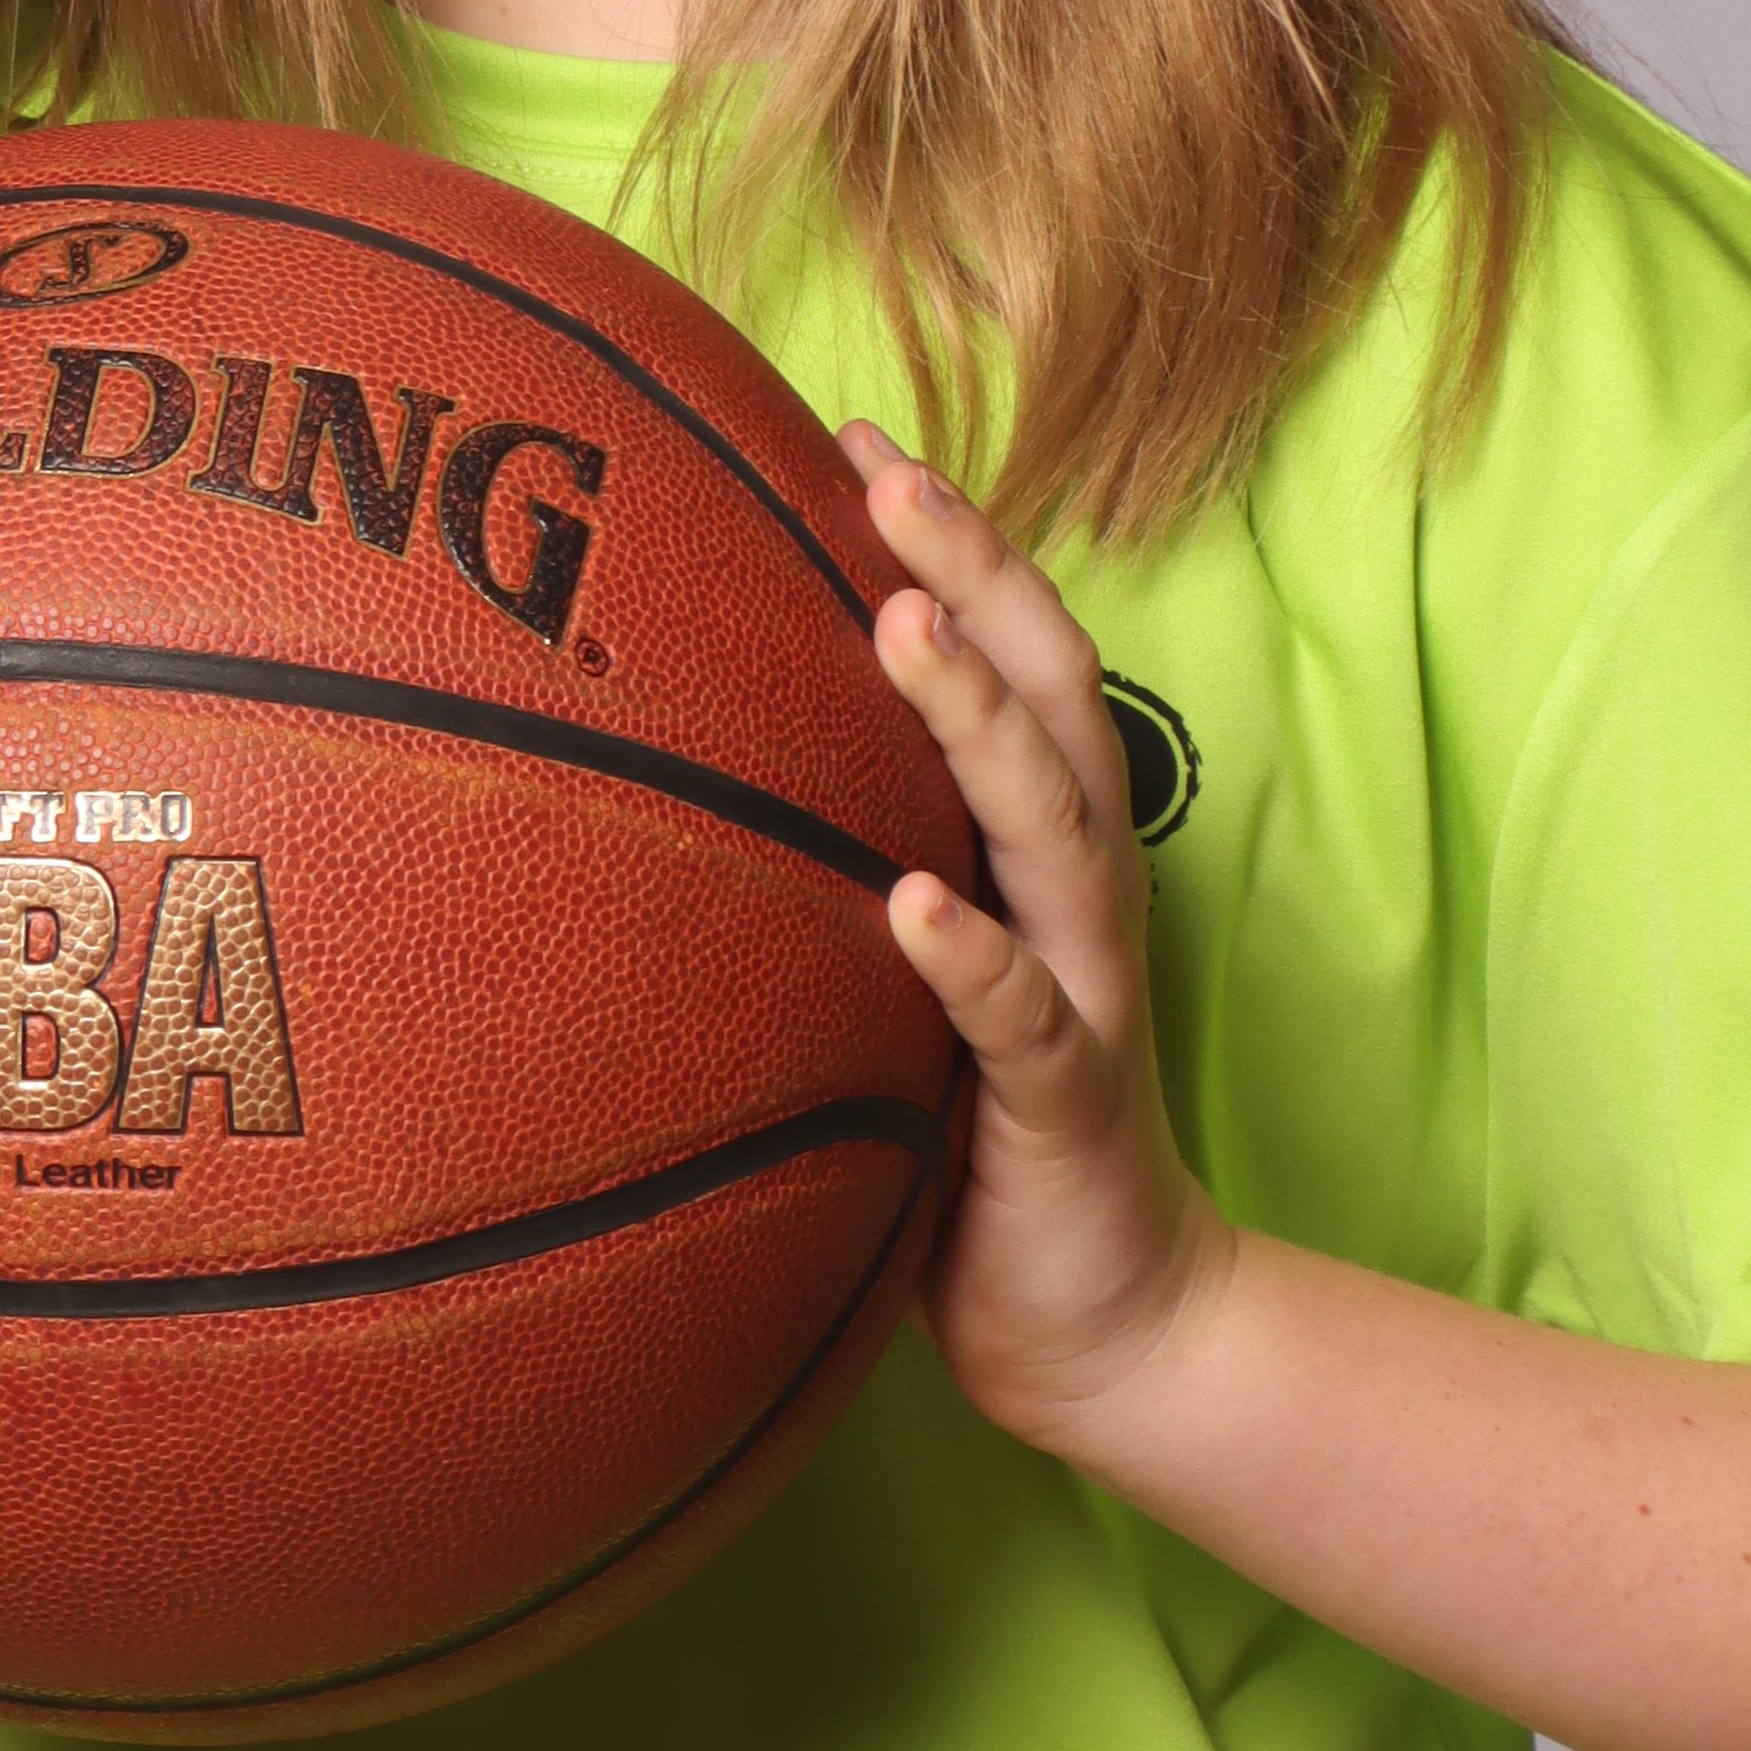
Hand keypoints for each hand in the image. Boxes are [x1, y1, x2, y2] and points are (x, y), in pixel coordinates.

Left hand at [850, 434, 1236, 1462]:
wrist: (1101, 1321)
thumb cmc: (969, 1138)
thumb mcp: (887, 981)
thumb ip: (822, 876)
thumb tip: (650, 784)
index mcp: (1035, 850)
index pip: (1009, 656)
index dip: (949, 539)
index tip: (850, 429)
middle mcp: (1076, 890)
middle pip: (1050, 691)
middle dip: (975, 570)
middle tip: (885, 473)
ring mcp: (1082, 988)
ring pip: (1052, 823)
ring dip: (977, 720)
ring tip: (904, 625)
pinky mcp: (1068, 1102)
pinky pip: (1024, 1018)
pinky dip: (970, 954)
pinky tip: (909, 903)